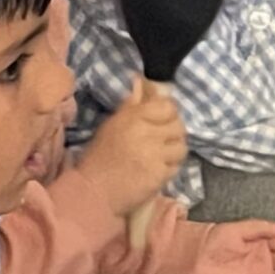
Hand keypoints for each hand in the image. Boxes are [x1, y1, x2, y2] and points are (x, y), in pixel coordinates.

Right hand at [75, 78, 186, 218]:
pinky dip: (169, 168)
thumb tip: (141, 82)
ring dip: (174, 151)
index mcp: (133, 118)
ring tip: (163, 156)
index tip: (164, 120)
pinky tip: (157, 170)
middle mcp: (147, 133)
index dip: (169, 113)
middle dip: (173, 133)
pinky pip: (175, 167)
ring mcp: (155, 155)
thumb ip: (130, 105)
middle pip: (178, 126)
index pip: (167, 106)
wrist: (93, 191)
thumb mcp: (111, 125)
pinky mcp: (159, 175)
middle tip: (164, 140)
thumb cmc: (98, 157)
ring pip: (181, 147)